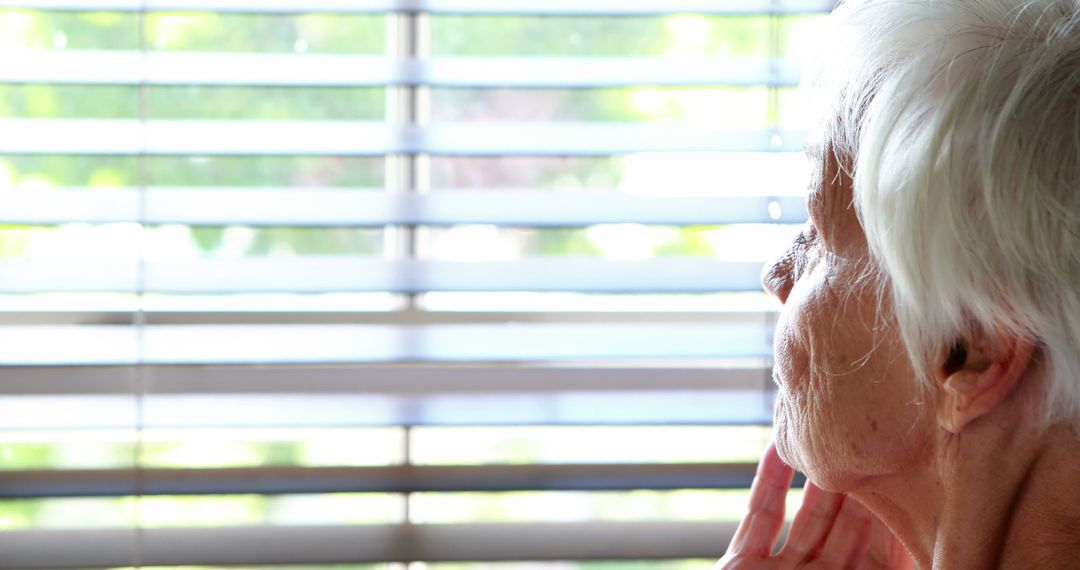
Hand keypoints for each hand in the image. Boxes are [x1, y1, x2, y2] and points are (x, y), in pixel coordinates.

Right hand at [717, 444, 914, 568]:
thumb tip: (940, 564)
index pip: (889, 557)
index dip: (901, 519)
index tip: (917, 478)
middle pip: (851, 530)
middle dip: (865, 490)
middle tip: (879, 444)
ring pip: (808, 517)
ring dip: (819, 478)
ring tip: (833, 439)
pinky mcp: (742, 565)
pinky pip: (759, 517)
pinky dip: (768, 482)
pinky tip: (776, 448)